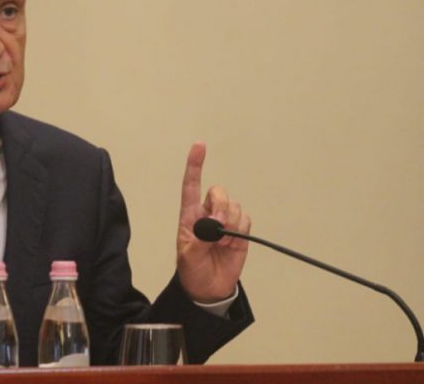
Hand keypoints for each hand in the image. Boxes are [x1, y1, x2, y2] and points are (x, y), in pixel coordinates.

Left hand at [176, 142, 249, 302]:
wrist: (208, 288)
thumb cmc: (192, 270)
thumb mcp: (188, 256)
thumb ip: (198, 240)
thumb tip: (211, 227)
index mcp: (190, 215)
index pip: (191, 185)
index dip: (195, 165)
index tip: (199, 145)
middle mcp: (208, 214)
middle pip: (218, 192)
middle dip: (221, 206)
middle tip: (217, 227)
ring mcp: (225, 221)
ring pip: (234, 206)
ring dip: (230, 222)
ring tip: (221, 244)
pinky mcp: (240, 231)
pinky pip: (245, 219)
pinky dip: (240, 229)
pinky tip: (231, 245)